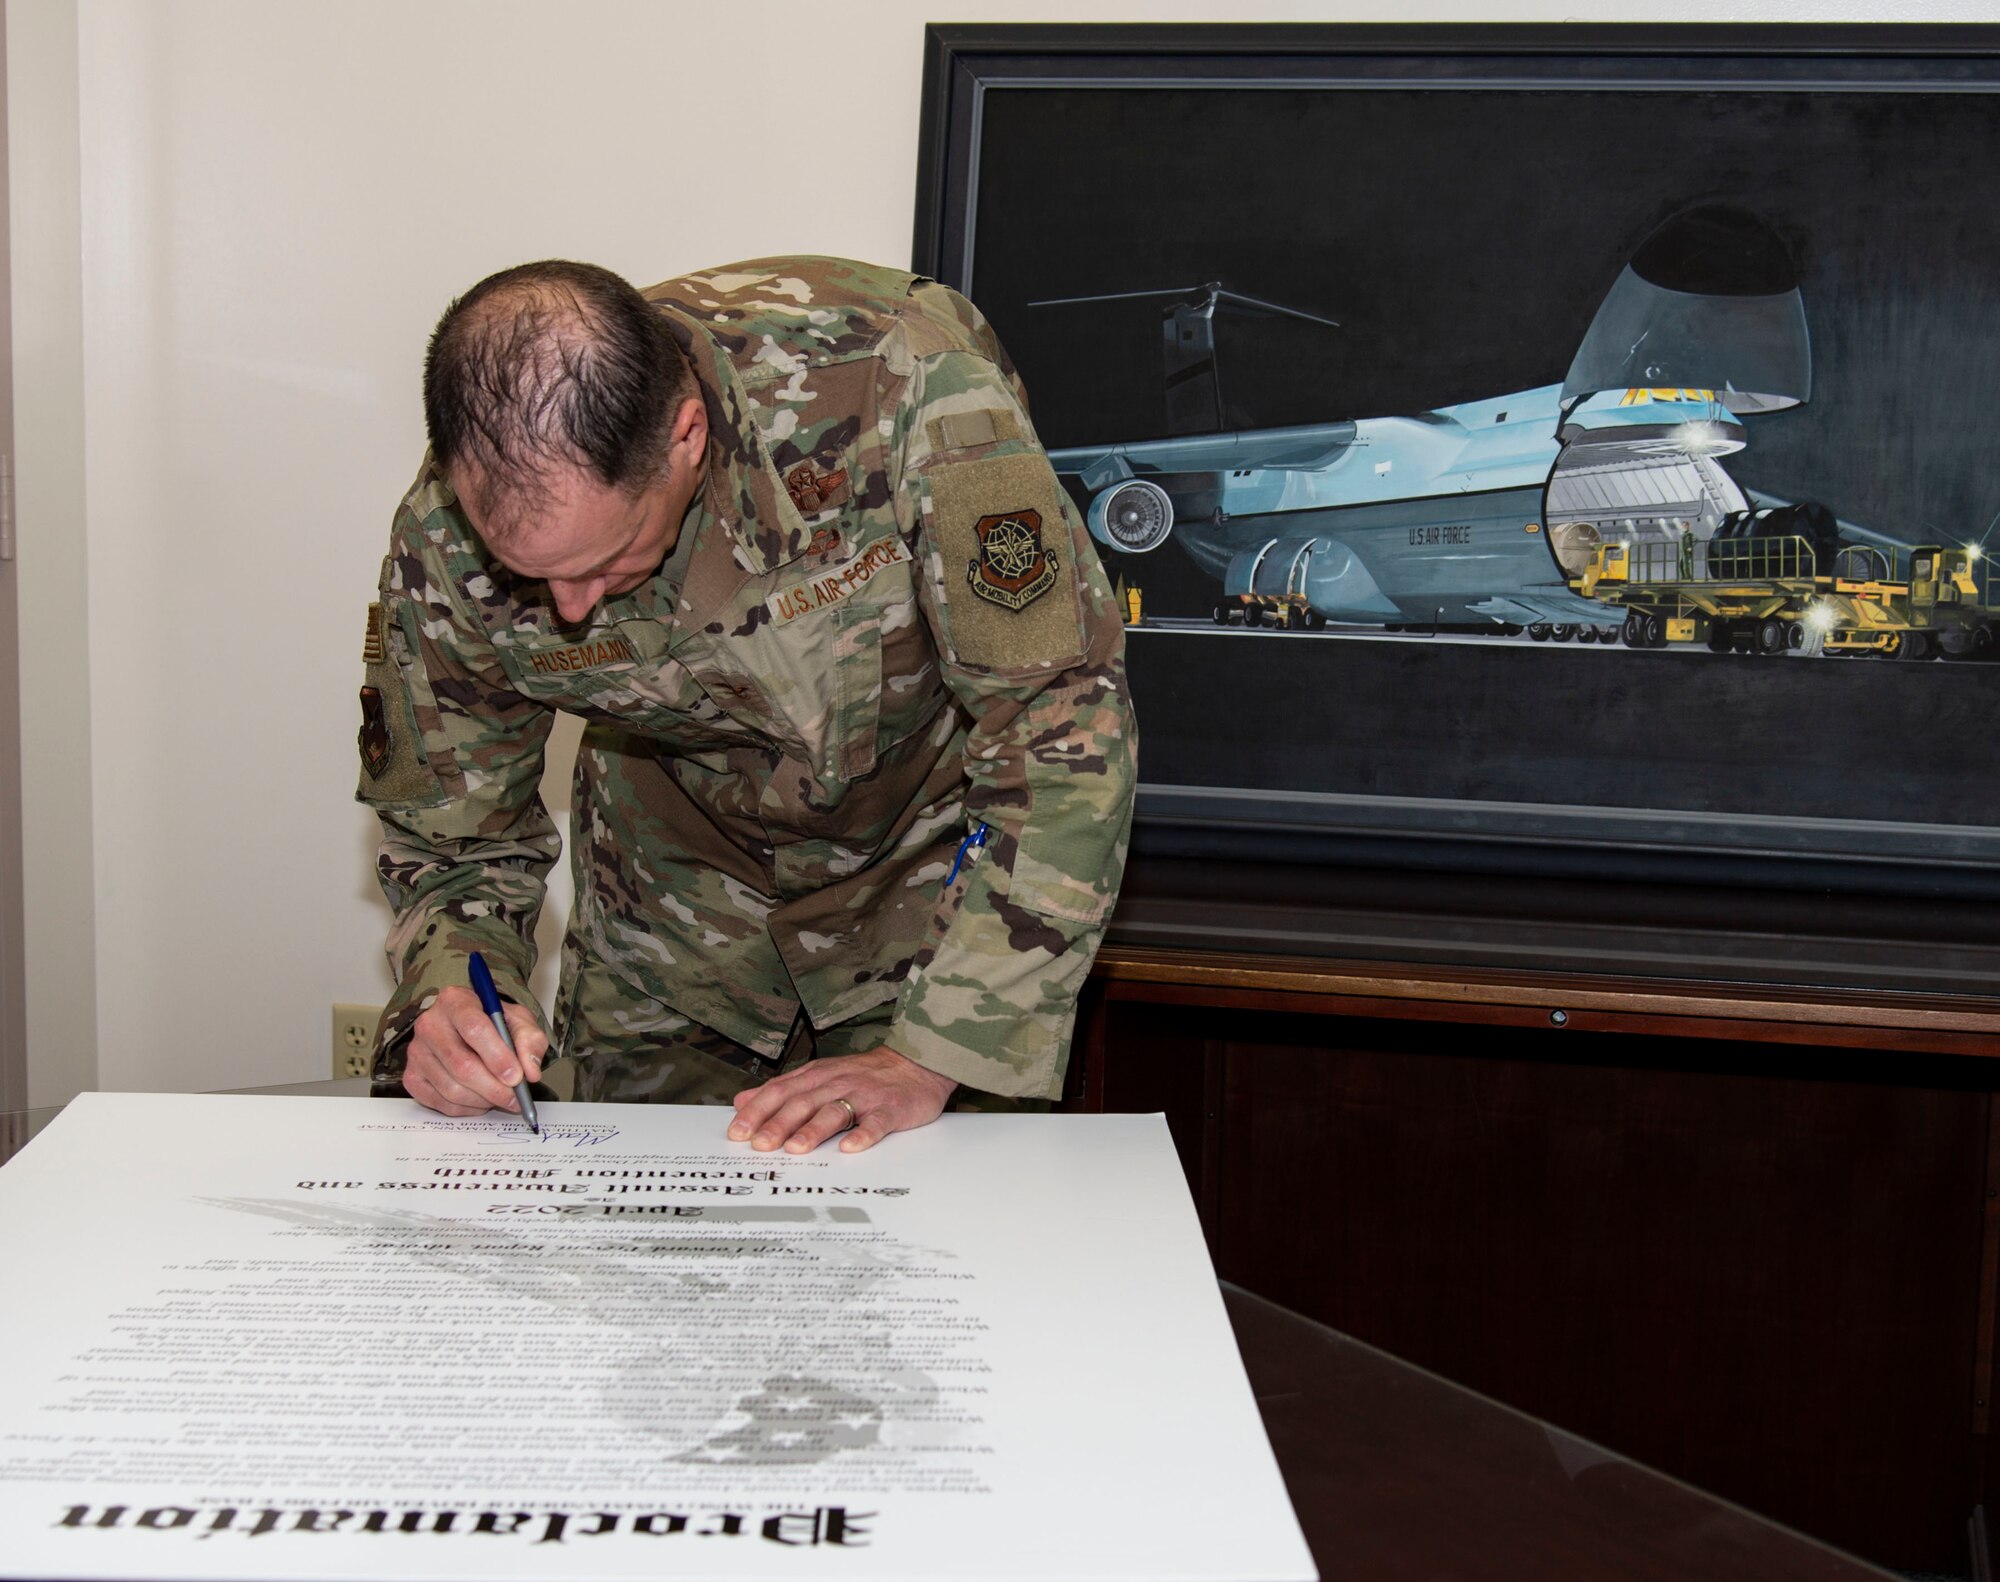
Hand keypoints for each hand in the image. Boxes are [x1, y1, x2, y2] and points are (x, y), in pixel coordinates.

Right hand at [401, 984, 546, 1117]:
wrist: (471, 1030)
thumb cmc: (493, 1024)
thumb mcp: (519, 1021)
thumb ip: (530, 1041)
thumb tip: (530, 1072)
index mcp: (455, 1000)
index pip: (474, 1029)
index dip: (497, 1057)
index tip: (516, 1076)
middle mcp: (429, 1024)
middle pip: (462, 1065)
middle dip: (494, 1088)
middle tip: (515, 1097)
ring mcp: (417, 1052)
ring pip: (451, 1088)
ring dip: (483, 1100)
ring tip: (500, 1097)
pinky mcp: (412, 1077)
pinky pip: (440, 1103)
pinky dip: (466, 1109)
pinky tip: (481, 1100)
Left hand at [728, 1046, 956, 1154]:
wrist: (917, 1063)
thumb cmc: (865, 1075)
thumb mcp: (819, 1075)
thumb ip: (781, 1089)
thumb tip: (742, 1101)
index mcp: (817, 1076)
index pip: (780, 1092)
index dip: (758, 1112)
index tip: (737, 1132)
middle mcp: (837, 1083)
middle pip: (803, 1102)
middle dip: (779, 1124)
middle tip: (760, 1145)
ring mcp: (865, 1096)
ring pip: (835, 1111)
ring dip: (814, 1130)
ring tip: (796, 1148)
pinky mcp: (891, 1109)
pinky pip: (876, 1122)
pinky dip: (863, 1134)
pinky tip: (850, 1148)